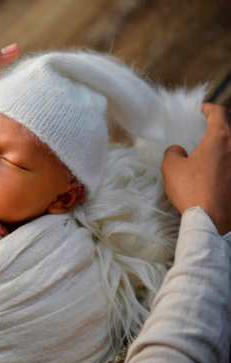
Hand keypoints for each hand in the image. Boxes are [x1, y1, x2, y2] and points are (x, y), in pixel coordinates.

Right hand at [162, 103, 230, 233]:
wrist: (211, 220)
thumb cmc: (191, 189)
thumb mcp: (171, 167)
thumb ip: (173, 152)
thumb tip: (178, 150)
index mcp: (220, 139)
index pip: (220, 113)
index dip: (210, 109)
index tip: (203, 111)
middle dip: (221, 125)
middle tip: (210, 127)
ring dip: (225, 145)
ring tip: (214, 149)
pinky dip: (227, 163)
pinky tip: (218, 170)